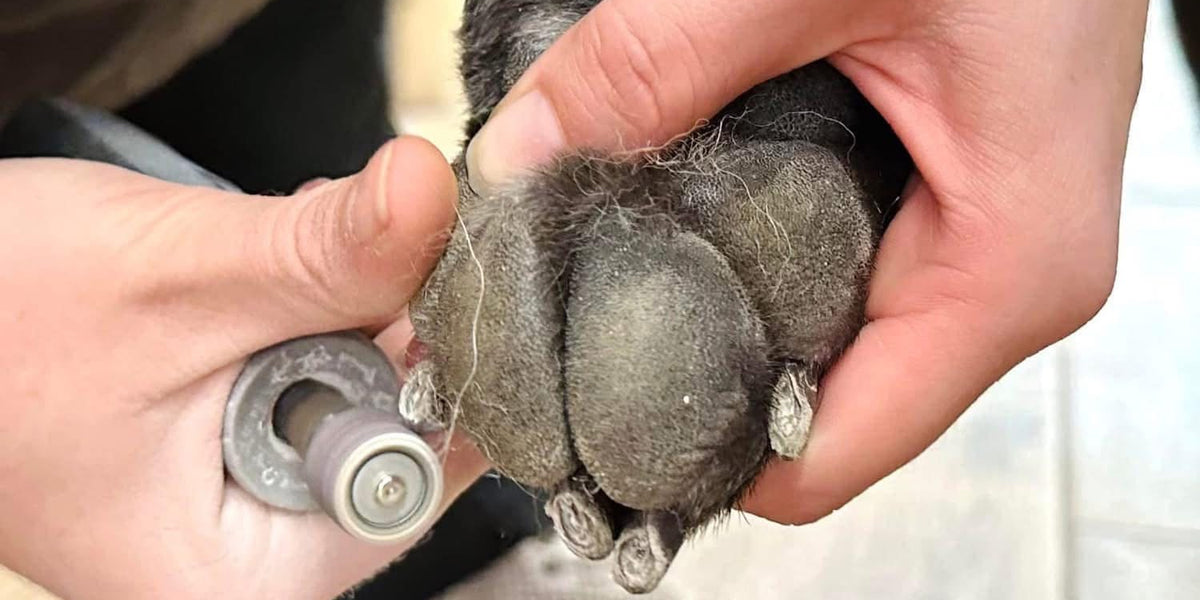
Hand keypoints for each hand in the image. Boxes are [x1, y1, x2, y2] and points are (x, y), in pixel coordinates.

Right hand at [0, 138, 486, 598]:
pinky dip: (304, 317)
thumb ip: (320, 252)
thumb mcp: (171, 279)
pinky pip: (313, 381)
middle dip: (377, 331)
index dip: (432, 370)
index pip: (412, 481)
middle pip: (392, 439)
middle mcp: (243, 563)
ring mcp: (235, 508)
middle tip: (333, 258)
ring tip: (268, 267)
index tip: (433, 279)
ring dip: (336, 315)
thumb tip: (431, 195)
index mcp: (232, 579)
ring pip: (355, 399)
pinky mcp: (229, 453)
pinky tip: (264, 278)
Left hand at [465, 0, 1146, 522]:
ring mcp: (969, 240)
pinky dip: (754, 257)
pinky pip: (834, 274)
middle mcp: (998, 274)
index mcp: (1006, 263)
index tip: (586, 431)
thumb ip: (656, 63)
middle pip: (817, 408)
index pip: (834, 449)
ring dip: (716, 311)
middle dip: (688, 375)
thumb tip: (525, 152)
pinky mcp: (940, 198)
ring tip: (611, 276)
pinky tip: (686, 217)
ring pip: (821, 342)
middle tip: (570, 339)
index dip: (702, 458)